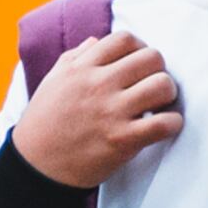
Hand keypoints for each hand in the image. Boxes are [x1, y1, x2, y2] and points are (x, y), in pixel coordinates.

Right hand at [8, 32, 181, 188]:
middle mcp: (99, 85)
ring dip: (168, 94)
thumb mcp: (52, 81)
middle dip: (158, 69)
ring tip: (160, 104)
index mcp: (82, 68)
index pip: (124, 39)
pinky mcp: (122, 140)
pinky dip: (172, 123)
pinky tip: (166, 125)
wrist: (35, 167)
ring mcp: (112, 112)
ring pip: (162, 85)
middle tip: (151, 84)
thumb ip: (74, 57)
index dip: (139, 47)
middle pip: (151, 58)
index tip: (138, 63)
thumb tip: (96, 41)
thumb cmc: (43, 124)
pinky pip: (163, 124)